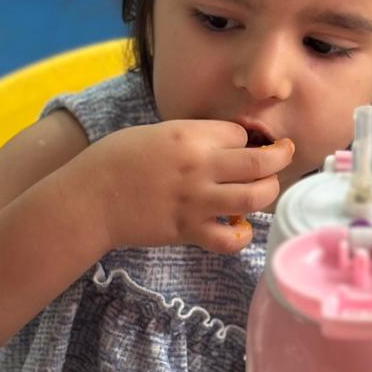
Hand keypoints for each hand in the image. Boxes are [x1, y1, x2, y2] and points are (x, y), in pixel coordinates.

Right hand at [83, 120, 294, 253]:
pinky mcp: (189, 231)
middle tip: (282, 157)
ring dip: (268, 192)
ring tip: (264, 189)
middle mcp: (200, 167)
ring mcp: (196, 201)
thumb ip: (194, 137)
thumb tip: (226, 144)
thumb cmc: (117, 160)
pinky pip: (231, 239)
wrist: (90, 198)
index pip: (241, 134)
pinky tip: (240, 227)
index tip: (244, 144)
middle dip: (281, 158)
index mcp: (190, 136)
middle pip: (262, 162)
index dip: (248, 138)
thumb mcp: (157, 133)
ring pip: (256, 198)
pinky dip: (243, 235)